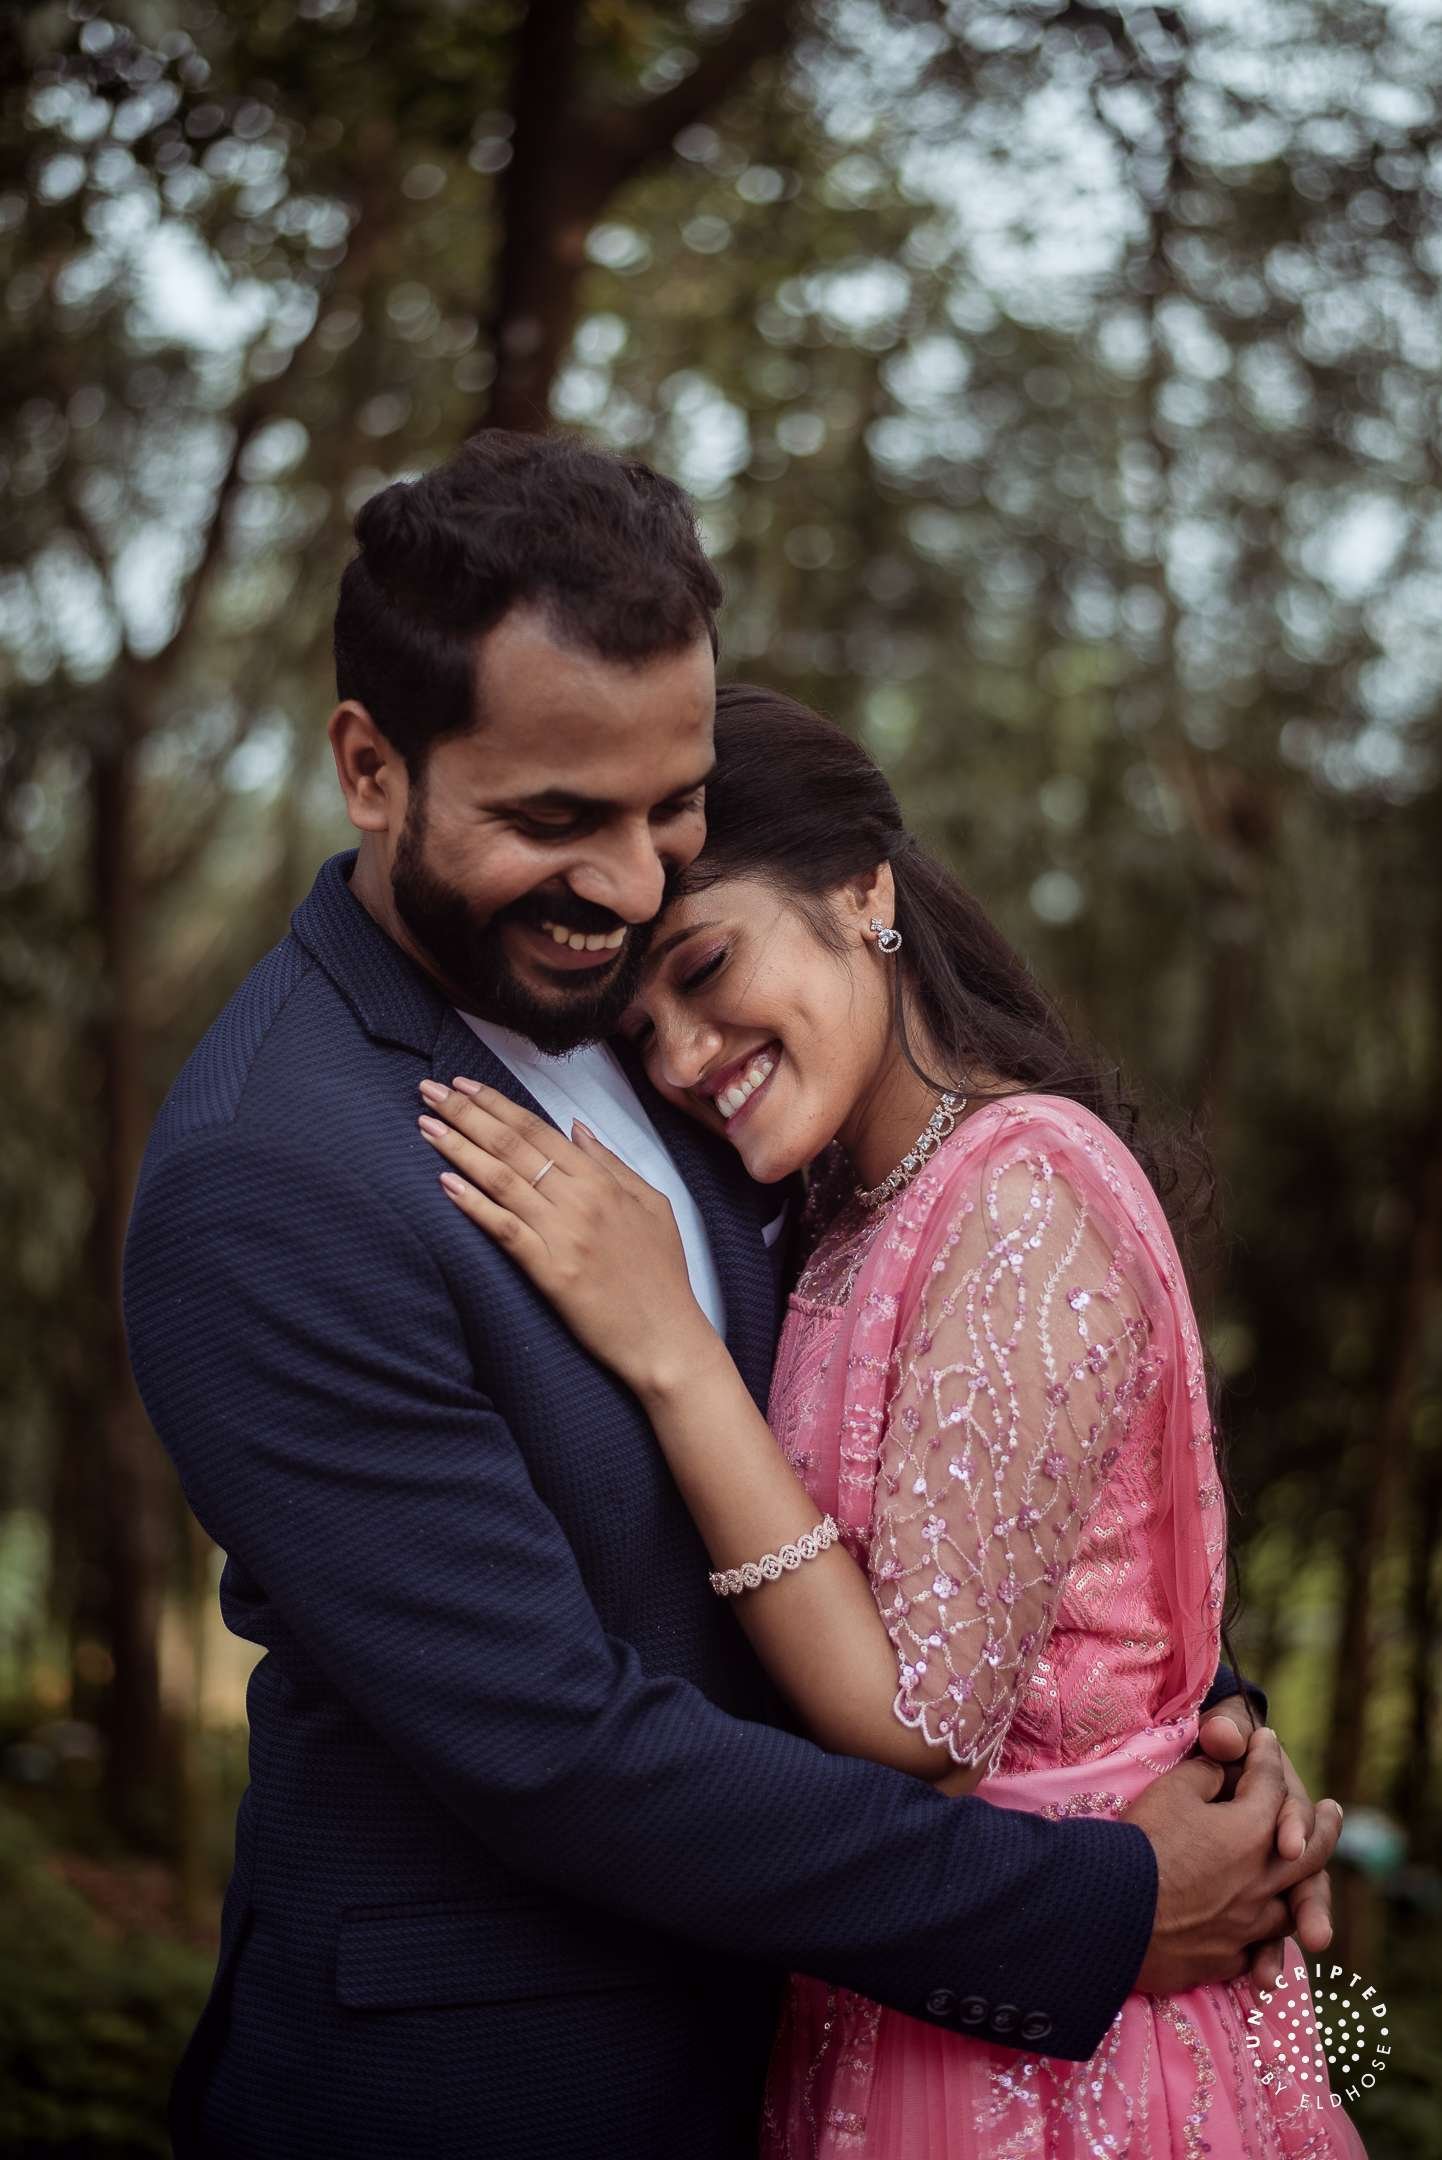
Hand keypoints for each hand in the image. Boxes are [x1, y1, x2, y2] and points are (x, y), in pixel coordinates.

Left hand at [416, 1076, 717, 1396]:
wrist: (665, 1336)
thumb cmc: (661, 1273)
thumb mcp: (651, 1203)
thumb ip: (611, 1163)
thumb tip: (576, 1128)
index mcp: (602, 1180)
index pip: (538, 1130)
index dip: (496, 1104)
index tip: (463, 1085)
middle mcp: (579, 1200)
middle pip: (512, 1145)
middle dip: (466, 1113)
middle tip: (429, 1091)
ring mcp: (563, 1235)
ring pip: (501, 1180)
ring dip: (459, 1149)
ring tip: (426, 1126)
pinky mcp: (550, 1271)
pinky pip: (504, 1230)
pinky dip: (474, 1205)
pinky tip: (445, 1184)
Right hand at [1126, 1729, 1342, 1994]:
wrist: (1109, 1912)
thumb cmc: (1141, 1842)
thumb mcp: (1171, 1789)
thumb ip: (1205, 1774)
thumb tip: (1222, 1774)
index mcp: (1252, 1832)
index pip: (1270, 1784)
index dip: (1266, 1756)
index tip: (1266, 1739)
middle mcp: (1262, 1881)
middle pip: (1308, 1852)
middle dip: (1322, 1826)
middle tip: (1334, 1812)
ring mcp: (1247, 1925)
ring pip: (1289, 1908)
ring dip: (1305, 1893)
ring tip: (1307, 1881)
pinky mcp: (1224, 1959)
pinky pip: (1256, 1947)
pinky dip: (1263, 1938)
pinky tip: (1261, 1936)